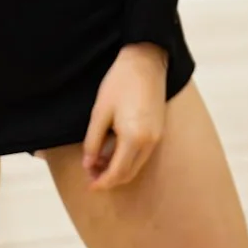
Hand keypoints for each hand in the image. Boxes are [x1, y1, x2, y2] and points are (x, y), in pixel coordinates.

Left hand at [82, 42, 168, 190]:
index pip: (117, 173)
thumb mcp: (100, 111)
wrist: (146, 61)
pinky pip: (142, 154)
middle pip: (128, 173)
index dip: (102, 182)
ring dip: (118, 170)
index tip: (89, 186)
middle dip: (109, 179)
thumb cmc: (120, 82)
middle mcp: (149, 142)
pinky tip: (113, 151)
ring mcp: (157, 137)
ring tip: (99, 163)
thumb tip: (89, 165)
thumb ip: (93, 141)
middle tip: (91, 175)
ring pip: (136, 166)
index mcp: (134, 139)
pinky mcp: (158, 129)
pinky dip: (128, 159)